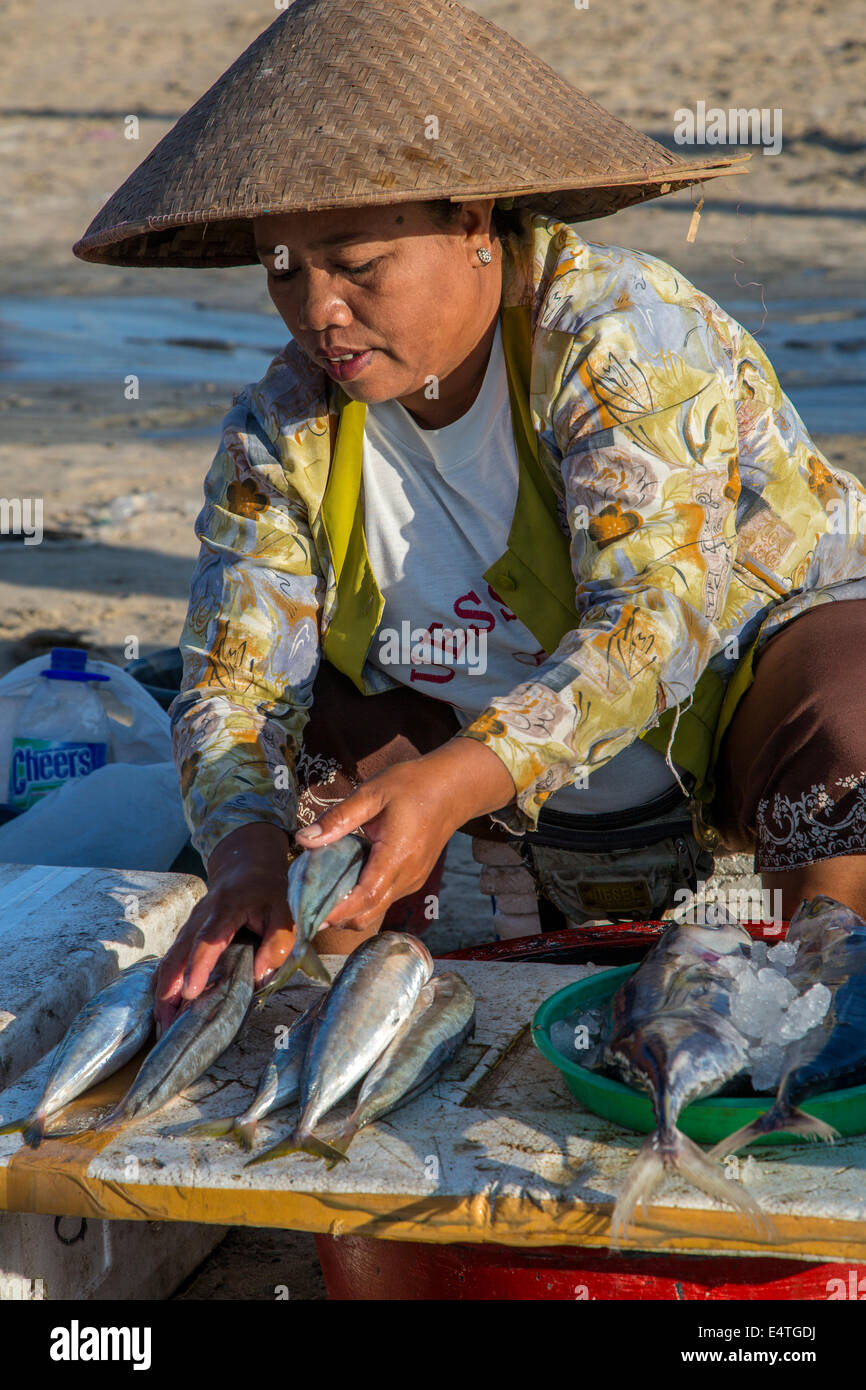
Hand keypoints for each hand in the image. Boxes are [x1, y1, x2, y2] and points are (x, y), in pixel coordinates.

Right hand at [154, 823, 292, 1035]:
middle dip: (169, 991)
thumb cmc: (267, 891)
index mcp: (225, 909)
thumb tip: (261, 976)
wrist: (245, 867)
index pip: (208, 939)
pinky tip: (162, 1012)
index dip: (198, 965)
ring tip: (162, 1028)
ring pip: (168, 962)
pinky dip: (164, 987)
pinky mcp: (185, 937)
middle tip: (166, 1026)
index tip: (191, 992)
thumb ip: (278, 941)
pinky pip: (170, 963)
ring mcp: (188, 928)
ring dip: (163, 995)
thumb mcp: (283, 911)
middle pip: (177, 955)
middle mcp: (199, 919)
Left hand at [294, 737, 515, 935]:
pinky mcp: (412, 879)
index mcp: (397, 856)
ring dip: (348, 908)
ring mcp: (412, 880)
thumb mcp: (372, 793)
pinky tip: (344, 879)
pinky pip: (384, 897)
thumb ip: (338, 818)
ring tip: (319, 892)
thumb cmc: (412, 786)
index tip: (309, 913)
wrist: (453, 788)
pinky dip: (361, 898)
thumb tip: (304, 839)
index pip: (365, 897)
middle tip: (305, 907)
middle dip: (337, 918)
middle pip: (368, 913)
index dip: (337, 911)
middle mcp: (407, 876)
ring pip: (376, 908)